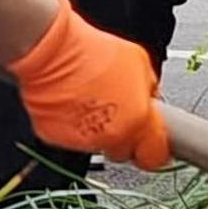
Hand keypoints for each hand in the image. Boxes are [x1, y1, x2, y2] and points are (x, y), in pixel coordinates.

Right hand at [11, 0, 169, 168]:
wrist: (53, 53)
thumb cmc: (91, 53)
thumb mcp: (138, 61)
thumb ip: (148, 87)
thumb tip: (149, 96)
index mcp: (138, 119)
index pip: (154, 155)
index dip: (154, 149)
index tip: (151, 145)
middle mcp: (113, 135)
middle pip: (124, 152)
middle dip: (123, 138)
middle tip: (117, 113)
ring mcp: (85, 140)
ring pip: (99, 145)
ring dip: (98, 130)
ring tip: (91, 101)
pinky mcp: (59, 139)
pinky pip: (73, 139)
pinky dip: (74, 126)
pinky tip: (73, 104)